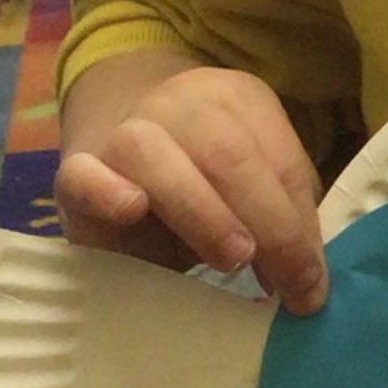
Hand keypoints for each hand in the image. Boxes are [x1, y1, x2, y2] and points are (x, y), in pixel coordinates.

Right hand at [55, 62, 326, 310]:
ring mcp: (123, 132)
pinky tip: (132, 209)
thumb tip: (309, 282)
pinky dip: (106, 190)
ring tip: (234, 258)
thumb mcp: (251, 198)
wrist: (117, 169)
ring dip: (203, 211)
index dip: (300, 222)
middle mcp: (180, 104)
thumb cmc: (201, 190)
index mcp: (238, 101)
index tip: (312, 284)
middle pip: (228, 154)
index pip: (280, 158)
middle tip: (287, 286)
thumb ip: (282, 222)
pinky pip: (83, 173)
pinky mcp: (75, 171)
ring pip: (156, 154)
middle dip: (268, 225)